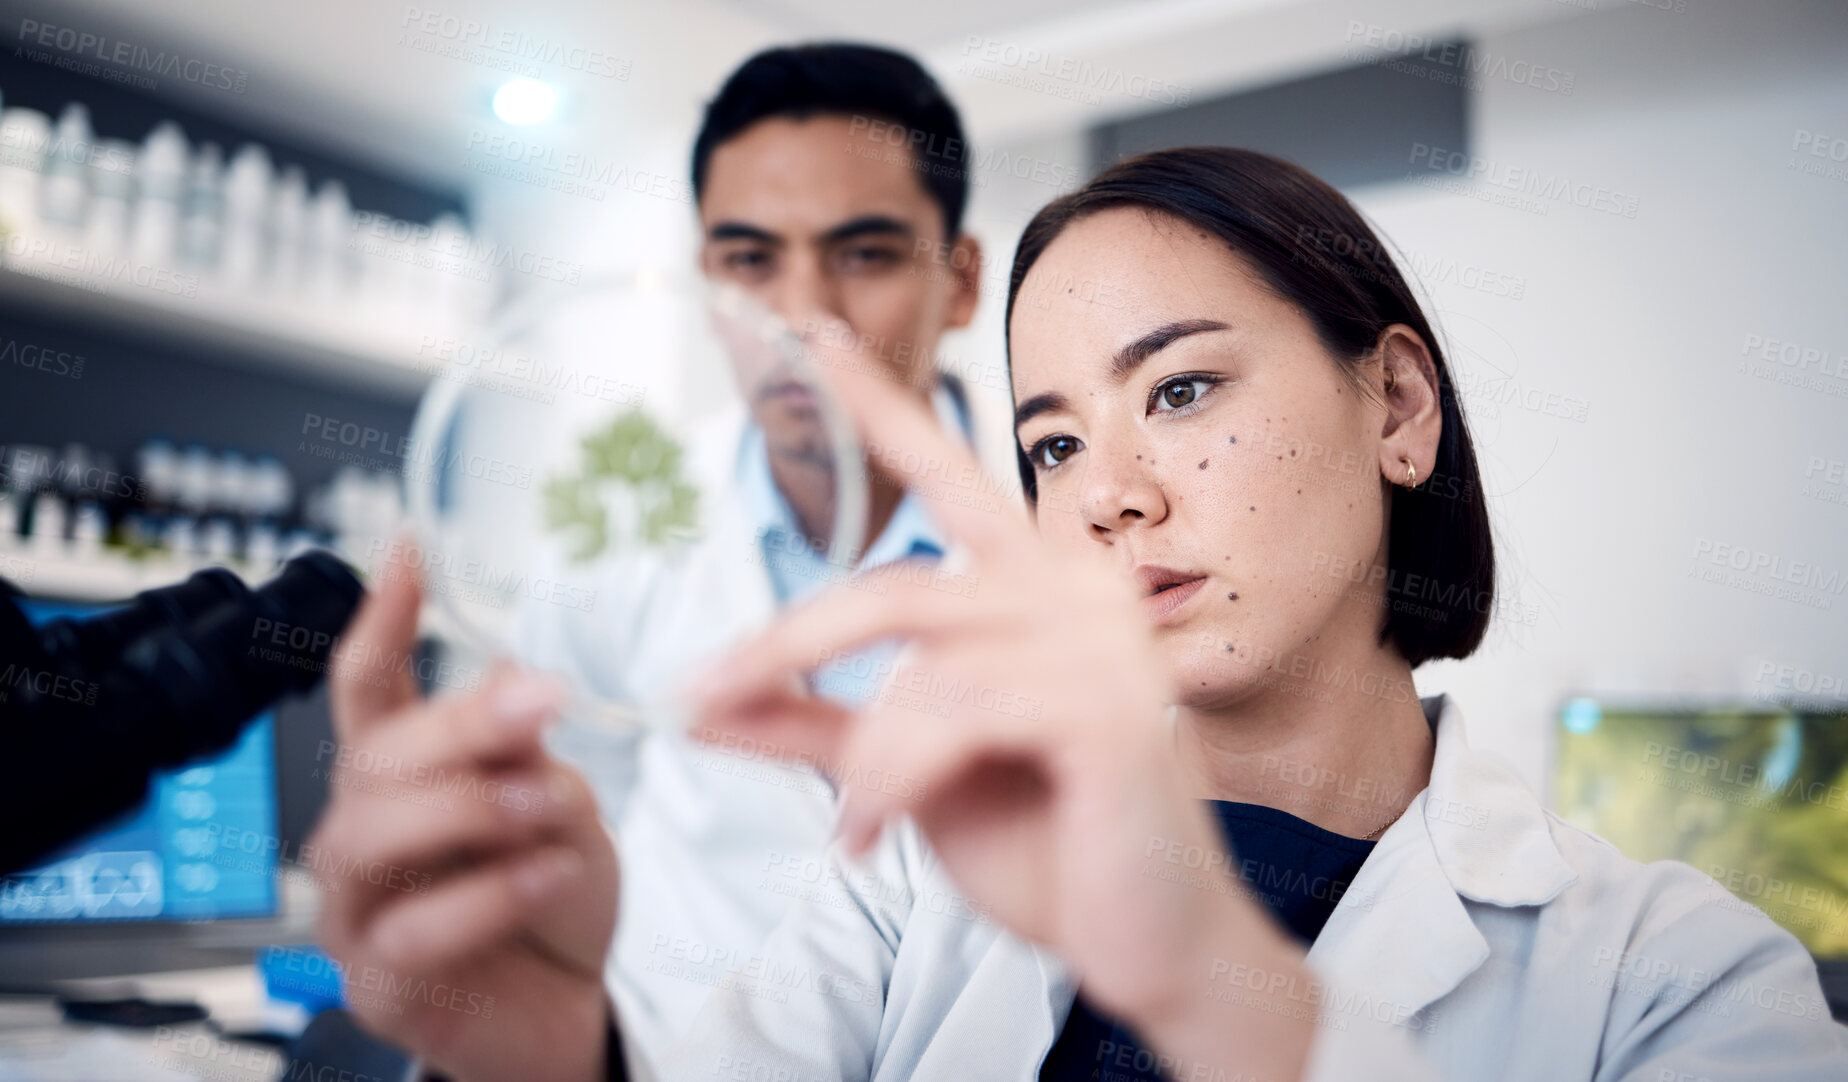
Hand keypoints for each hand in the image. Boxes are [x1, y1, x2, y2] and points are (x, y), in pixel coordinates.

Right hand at [308, 545, 618, 1081]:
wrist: (576, 1005)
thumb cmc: (554, 899)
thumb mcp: (559, 806)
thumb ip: (524, 751)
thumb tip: (507, 680)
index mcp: (403, 775)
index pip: (368, 685)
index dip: (382, 617)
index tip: (409, 549)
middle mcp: (364, 832)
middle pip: (375, 755)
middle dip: (462, 722)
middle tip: (546, 701)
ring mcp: (358, 909)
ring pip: (371, 835)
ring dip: (468, 807)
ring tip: (544, 804)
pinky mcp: (379, 981)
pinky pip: (414, 928)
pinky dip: (488, 895)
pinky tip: (547, 875)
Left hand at [690, 343, 1313, 1078]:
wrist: (1149, 946)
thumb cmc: (1041, 846)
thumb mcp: (902, 771)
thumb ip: (811, 725)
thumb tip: (698, 701)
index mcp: (1036, 581)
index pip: (945, 472)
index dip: (876, 404)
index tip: (808, 329)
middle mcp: (1074, 586)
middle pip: (891, 588)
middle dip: (783, 649)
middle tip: (699, 701)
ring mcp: (1100, 640)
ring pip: (914, 666)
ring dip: (857, 755)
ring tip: (846, 828)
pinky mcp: (1108, 705)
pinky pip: (952, 718)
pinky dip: (891, 781)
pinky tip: (874, 838)